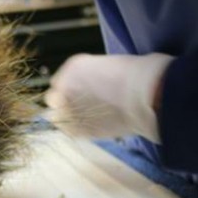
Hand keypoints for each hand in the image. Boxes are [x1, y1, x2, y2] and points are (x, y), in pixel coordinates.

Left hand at [44, 53, 172, 142]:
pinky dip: (75, 130)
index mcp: (73, 67)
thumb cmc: (135, 76)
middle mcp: (64, 86)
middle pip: (53, 98)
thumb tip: (90, 86)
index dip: (70, 89)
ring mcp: (68, 108)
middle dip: (64, 103)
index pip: (60, 81)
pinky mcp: (76, 127)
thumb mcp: (107, 65)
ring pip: (55, 116)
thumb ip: (91, 76)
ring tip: (84, 119)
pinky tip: (89, 127)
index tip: (81, 94)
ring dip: (66, 117)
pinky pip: (68, 131)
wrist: (143, 95)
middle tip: (80, 107)